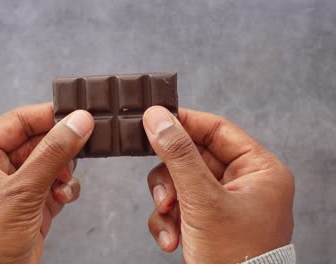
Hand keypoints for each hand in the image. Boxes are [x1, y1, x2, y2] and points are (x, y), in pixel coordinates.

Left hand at [0, 103, 93, 263]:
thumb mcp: (22, 190)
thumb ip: (53, 152)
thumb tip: (78, 122)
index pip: (18, 121)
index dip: (48, 116)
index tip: (76, 114)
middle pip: (37, 142)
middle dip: (60, 149)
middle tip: (83, 145)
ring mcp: (12, 187)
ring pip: (48, 164)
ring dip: (63, 171)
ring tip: (64, 182)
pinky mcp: (27, 205)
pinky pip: (52, 185)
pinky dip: (63, 189)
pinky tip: (63, 198)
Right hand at [143, 106, 293, 263]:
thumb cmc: (234, 256)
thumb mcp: (203, 199)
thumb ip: (179, 155)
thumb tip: (158, 118)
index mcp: (258, 170)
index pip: (216, 130)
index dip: (184, 123)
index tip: (154, 120)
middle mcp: (242, 183)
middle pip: (192, 157)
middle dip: (171, 177)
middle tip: (165, 192)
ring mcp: (223, 203)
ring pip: (180, 181)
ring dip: (166, 200)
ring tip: (170, 218)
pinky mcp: (206, 220)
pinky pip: (178, 205)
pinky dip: (168, 220)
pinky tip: (171, 238)